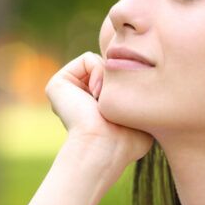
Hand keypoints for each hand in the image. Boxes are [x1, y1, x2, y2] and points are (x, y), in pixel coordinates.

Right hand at [45, 52, 153, 180]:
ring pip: (100, 62)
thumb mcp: (140, 117)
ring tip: (104, 103)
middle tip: (114, 105)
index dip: (127, 85)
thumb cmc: (127, 140)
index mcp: (93, 107)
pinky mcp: (57, 83)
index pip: (116, 79)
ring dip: (108, 79)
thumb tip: (146, 85)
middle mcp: (77, 97)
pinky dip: (98, 72)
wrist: (105, 146)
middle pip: (108, 69)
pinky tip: (96, 94)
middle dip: (117, 80)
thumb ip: (140, 99)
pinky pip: (88, 58)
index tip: (125, 107)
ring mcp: (66, 91)